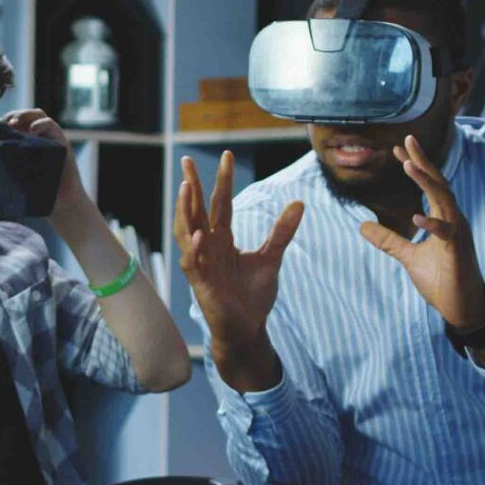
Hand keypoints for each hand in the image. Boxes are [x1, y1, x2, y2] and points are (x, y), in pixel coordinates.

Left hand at [3, 108, 88, 218]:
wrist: (62, 204)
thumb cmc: (39, 194)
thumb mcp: (18, 179)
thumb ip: (7, 168)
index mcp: (27, 143)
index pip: (14, 122)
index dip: (3, 121)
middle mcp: (39, 137)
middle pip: (25, 116)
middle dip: (12, 115)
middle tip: (2, 123)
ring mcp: (51, 138)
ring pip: (38, 115)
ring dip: (24, 115)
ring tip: (13, 123)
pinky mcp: (62, 143)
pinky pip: (51, 126)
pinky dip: (41, 124)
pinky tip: (32, 130)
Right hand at [173, 151, 303, 353]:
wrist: (248, 328)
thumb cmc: (252, 296)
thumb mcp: (271, 258)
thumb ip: (281, 231)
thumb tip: (299, 202)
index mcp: (222, 239)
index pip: (220, 204)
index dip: (222, 180)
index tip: (226, 155)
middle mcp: (208, 247)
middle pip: (197, 210)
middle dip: (193, 185)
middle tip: (187, 160)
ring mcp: (201, 264)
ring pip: (188, 231)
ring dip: (185, 210)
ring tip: (186, 186)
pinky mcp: (201, 284)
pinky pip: (194, 262)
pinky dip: (196, 248)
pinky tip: (200, 233)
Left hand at [359, 135, 484, 329]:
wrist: (462, 308)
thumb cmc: (442, 280)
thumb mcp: (408, 256)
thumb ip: (389, 240)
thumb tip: (362, 225)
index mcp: (443, 218)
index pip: (429, 185)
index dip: (415, 165)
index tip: (397, 149)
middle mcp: (453, 220)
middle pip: (438, 183)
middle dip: (423, 161)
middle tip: (408, 139)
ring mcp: (458, 234)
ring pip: (444, 200)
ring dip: (426, 182)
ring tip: (409, 165)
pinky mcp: (458, 251)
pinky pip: (447, 233)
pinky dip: (432, 224)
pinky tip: (416, 217)